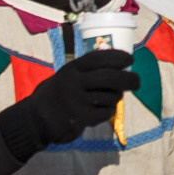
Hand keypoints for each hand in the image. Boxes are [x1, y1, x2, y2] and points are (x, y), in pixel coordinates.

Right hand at [1, 50, 137, 153]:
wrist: (36, 118)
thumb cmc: (62, 93)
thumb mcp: (70, 75)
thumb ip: (90, 71)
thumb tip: (124, 68)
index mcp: (72, 68)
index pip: (98, 58)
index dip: (117, 57)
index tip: (130, 59)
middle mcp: (73, 82)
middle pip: (109, 78)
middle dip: (128, 79)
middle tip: (137, 82)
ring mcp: (76, 100)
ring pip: (110, 96)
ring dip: (116, 97)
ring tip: (110, 97)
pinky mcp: (80, 118)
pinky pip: (106, 112)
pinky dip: (109, 111)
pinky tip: (101, 110)